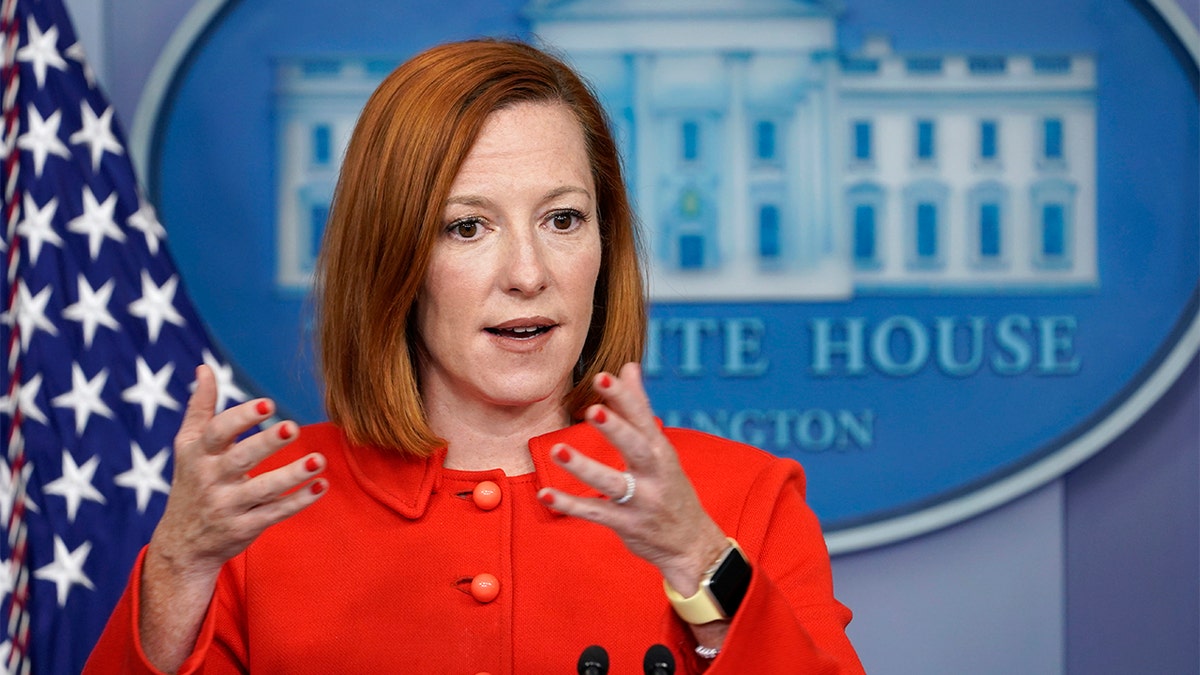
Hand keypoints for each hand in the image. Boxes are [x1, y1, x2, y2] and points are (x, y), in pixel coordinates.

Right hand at [139, 365, 326, 671]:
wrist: (182, 545)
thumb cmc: (192, 482)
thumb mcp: (187, 446)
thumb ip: (200, 407)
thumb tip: (205, 367)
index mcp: (198, 454)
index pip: (218, 432)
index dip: (242, 418)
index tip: (268, 404)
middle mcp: (211, 480)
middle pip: (241, 460)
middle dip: (266, 443)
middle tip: (293, 427)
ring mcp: (227, 506)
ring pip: (263, 490)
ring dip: (292, 475)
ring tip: (318, 460)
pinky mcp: (244, 528)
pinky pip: (276, 514)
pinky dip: (299, 501)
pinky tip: (321, 485)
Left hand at [536, 362, 728, 597]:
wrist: (691, 543)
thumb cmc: (671, 487)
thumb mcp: (661, 448)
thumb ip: (639, 407)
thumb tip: (628, 366)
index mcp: (661, 450)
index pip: (643, 418)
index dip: (624, 397)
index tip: (603, 376)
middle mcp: (655, 474)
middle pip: (635, 447)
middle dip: (616, 428)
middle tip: (592, 409)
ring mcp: (641, 501)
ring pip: (612, 482)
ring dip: (585, 467)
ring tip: (559, 449)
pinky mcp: (627, 524)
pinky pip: (595, 513)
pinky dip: (570, 504)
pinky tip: (545, 493)